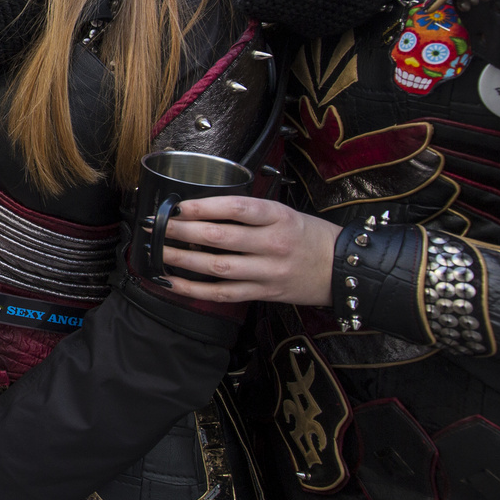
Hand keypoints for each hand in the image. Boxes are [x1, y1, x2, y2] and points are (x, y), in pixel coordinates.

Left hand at [162, 195, 338, 305]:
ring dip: (182, 259)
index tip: (178, 206)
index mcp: (279, 217)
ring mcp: (268, 272)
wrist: (343, 269)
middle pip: (220, 238)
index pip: (236, 209)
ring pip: (218, 267)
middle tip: (157, 226)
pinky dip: (194, 289)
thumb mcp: (285, 213)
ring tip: (157, 252)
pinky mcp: (264, 293)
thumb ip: (250, 212)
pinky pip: (223, 294)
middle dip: (182, 232)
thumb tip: (203, 207)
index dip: (204, 206)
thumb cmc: (308, 236)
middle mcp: (273, 244)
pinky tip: (172, 282)